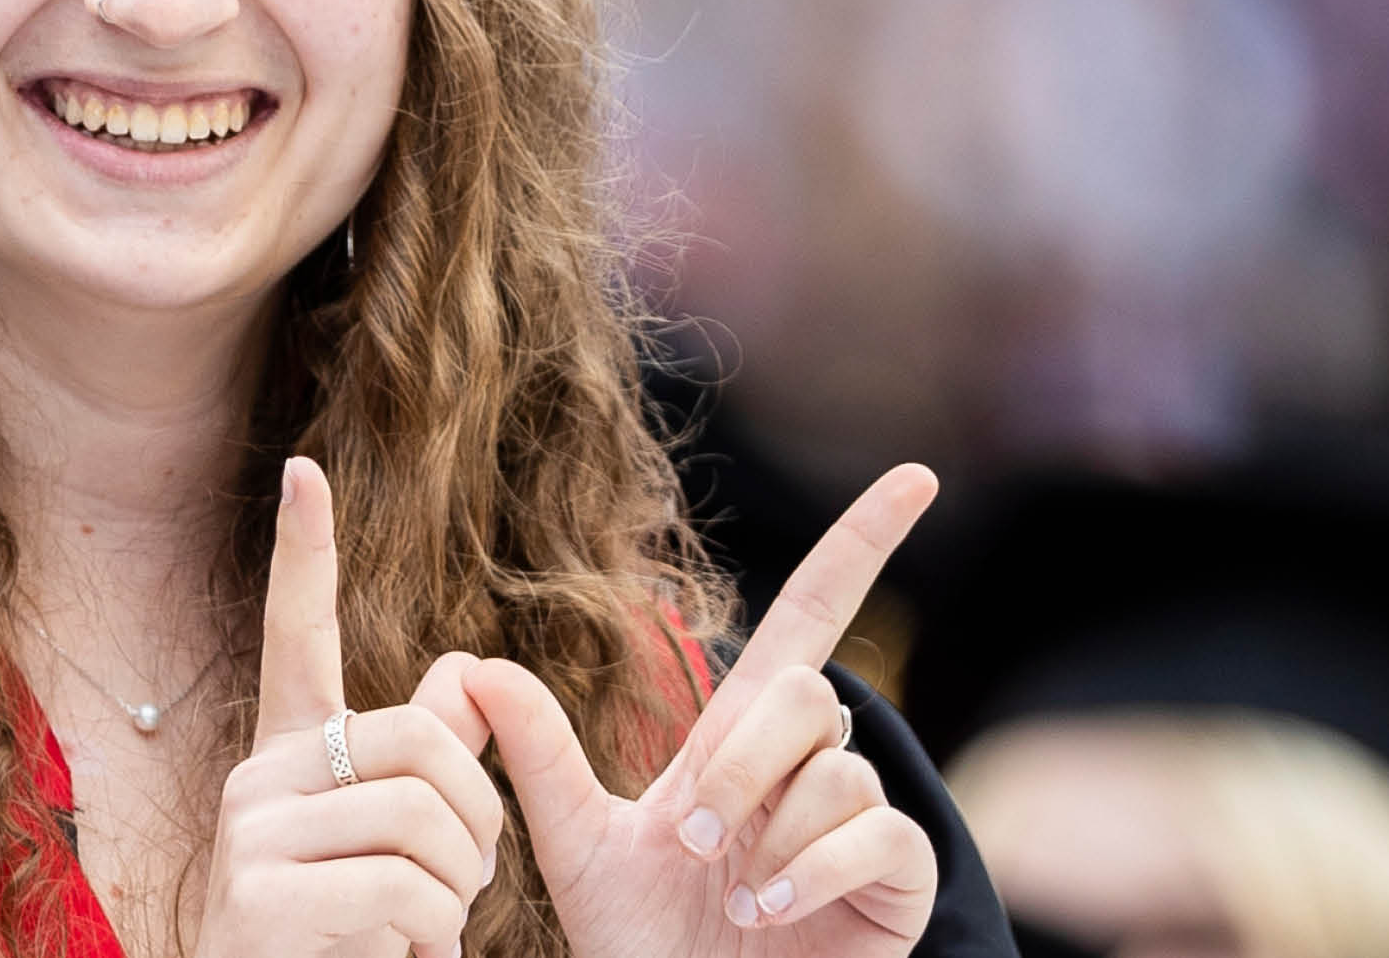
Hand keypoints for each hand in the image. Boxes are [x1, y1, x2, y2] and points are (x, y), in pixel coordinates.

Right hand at [201, 458, 510, 957]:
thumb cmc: (340, 941)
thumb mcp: (389, 847)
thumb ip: (425, 762)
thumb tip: (461, 672)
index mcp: (289, 757)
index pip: (296, 636)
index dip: (304, 554)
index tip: (303, 469)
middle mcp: (257, 778)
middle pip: (422, 741)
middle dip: (480, 824)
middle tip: (466, 888)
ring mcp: (250, 834)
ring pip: (422, 821)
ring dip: (460, 896)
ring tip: (426, 931)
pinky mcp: (259, 897)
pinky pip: (400, 889)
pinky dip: (427, 938)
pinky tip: (392, 956)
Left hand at [456, 466, 940, 957]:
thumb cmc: (642, 950)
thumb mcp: (575, 849)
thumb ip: (538, 758)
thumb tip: (472, 666)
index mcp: (742, 745)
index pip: (807, 620)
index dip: (860, 547)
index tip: (917, 477)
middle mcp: (809, 771)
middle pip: (802, 692)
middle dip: (738, 762)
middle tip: (692, 837)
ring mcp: (861, 826)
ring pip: (835, 767)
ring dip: (767, 829)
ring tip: (731, 894)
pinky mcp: (899, 882)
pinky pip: (877, 833)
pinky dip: (811, 868)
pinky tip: (767, 910)